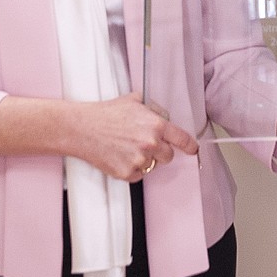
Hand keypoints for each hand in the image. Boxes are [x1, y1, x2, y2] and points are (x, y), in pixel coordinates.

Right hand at [68, 92, 198, 180]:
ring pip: (152, 166)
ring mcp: (139, 160)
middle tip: (145, 145)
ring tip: (127, 147)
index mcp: (155, 125)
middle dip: (160, 152)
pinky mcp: (126, 173)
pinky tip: (120, 156)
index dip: (190, 146)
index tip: (193, 150)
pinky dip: (132, 169)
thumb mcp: (134, 101)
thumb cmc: (106, 114)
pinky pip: (138, 175)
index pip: (182, 139)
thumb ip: (151, 109)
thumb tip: (161, 113)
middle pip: (168, 156)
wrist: (83, 128)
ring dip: (145, 160)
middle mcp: (150, 144)